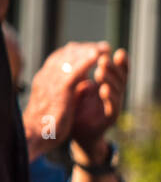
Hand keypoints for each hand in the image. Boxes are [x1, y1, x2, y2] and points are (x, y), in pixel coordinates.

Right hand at [22, 42, 101, 160]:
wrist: (35, 135)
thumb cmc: (46, 123)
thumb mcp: (56, 103)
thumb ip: (65, 92)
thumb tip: (80, 85)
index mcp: (45, 80)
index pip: (60, 60)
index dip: (77, 53)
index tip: (91, 50)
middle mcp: (46, 77)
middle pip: (65, 56)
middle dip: (85, 49)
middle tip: (103, 47)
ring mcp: (51, 82)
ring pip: (69, 60)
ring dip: (87, 52)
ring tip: (103, 49)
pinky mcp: (59, 91)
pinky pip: (74, 72)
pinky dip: (85, 62)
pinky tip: (97, 57)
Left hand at [71, 46, 128, 149]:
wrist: (77, 132)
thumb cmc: (78, 107)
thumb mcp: (79, 85)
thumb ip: (84, 71)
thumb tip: (81, 49)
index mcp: (109, 86)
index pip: (119, 72)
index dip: (122, 63)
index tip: (119, 51)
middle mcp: (114, 95)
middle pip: (120, 79)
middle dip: (113, 68)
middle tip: (103, 58)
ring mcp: (113, 107)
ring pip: (118, 92)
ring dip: (110, 81)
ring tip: (100, 72)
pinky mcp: (109, 119)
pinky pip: (113, 108)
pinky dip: (110, 98)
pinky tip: (103, 90)